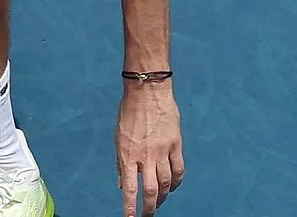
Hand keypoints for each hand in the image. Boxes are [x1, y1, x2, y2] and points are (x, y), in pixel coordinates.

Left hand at [116, 80, 183, 216]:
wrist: (148, 91)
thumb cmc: (129, 112)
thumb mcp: (118, 137)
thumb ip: (121, 162)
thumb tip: (122, 184)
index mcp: (128, 153)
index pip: (130, 187)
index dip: (130, 206)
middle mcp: (146, 155)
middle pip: (151, 190)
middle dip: (149, 207)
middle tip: (147, 215)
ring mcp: (163, 151)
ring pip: (166, 183)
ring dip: (163, 196)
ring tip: (159, 202)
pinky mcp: (176, 145)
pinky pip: (179, 170)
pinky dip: (177, 182)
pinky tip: (173, 187)